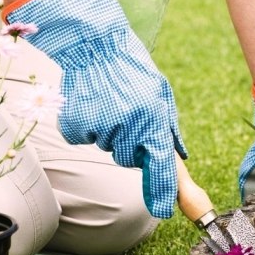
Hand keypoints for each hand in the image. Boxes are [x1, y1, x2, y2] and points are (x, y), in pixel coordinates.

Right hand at [4, 0, 185, 218]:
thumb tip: (178, 157)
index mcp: (153, 119)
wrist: (93, 42)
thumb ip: (168, 128)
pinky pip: (82, 138)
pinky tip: (89, 101)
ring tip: (108, 100)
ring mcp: (101, 127)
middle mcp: (128, 126)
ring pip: (105, 146)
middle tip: (126, 115)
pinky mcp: (76, 124)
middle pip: (127, 159)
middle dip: (128, 145)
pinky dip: (84, 125)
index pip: (160, 166)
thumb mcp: (160, 93)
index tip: (162, 211)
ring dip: (107, 131)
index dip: (161, 192)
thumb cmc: (130, 66)